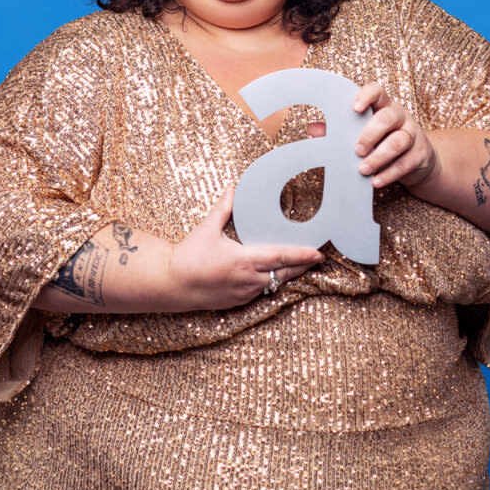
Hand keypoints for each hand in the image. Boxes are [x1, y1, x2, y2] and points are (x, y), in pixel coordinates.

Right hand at [166, 184, 323, 309]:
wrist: (171, 284)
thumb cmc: (188, 256)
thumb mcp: (207, 229)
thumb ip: (223, 209)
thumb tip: (232, 187)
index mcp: (244, 260)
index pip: (281, 257)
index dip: (302, 255)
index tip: (318, 252)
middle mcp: (248, 279)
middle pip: (285, 273)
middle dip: (303, 266)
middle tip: (317, 258)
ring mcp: (244, 293)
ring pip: (274, 284)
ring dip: (286, 274)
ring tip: (299, 264)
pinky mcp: (237, 301)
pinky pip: (260, 292)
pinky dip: (269, 283)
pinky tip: (272, 275)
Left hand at [307, 83, 440, 189]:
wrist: (418, 161)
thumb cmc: (383, 143)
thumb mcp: (363, 134)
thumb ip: (340, 131)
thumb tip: (312, 128)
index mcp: (384, 107)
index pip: (378, 91)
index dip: (367, 95)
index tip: (355, 107)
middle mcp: (401, 116)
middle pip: (388, 117)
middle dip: (370, 134)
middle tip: (356, 150)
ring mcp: (413, 134)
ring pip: (398, 141)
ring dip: (379, 157)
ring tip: (363, 170)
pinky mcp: (421, 154)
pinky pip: (405, 163)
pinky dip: (389, 174)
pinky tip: (375, 182)